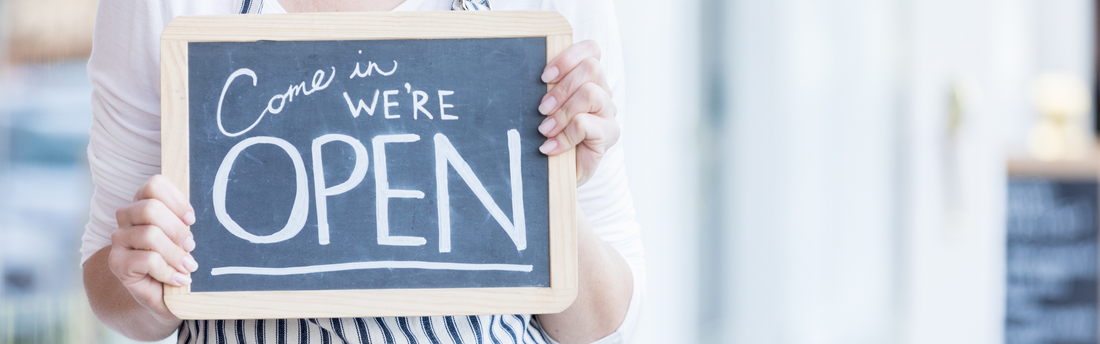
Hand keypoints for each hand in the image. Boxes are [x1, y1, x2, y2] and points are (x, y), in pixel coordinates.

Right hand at [107, 174, 196, 322]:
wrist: (164, 295)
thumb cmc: (178, 260)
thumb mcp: (186, 238)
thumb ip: (187, 222)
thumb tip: (196, 218)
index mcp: (144, 202)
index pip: (154, 185)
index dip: (176, 201)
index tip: (192, 220)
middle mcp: (127, 217)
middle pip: (150, 208)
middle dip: (177, 229)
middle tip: (192, 245)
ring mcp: (119, 239)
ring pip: (150, 235)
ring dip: (176, 254)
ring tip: (189, 266)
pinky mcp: (116, 262)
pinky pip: (147, 260)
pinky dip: (168, 271)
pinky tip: (179, 279)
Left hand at [537, 40, 619, 185]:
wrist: (556, 175)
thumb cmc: (549, 137)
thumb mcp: (545, 109)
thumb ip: (546, 90)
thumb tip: (529, 77)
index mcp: (589, 79)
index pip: (591, 50)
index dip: (568, 58)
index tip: (544, 76)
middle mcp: (603, 92)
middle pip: (591, 68)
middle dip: (561, 88)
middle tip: (541, 109)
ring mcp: (608, 113)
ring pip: (590, 94)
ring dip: (562, 113)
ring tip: (545, 130)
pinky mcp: (609, 134)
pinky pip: (585, 124)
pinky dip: (564, 136)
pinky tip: (551, 147)